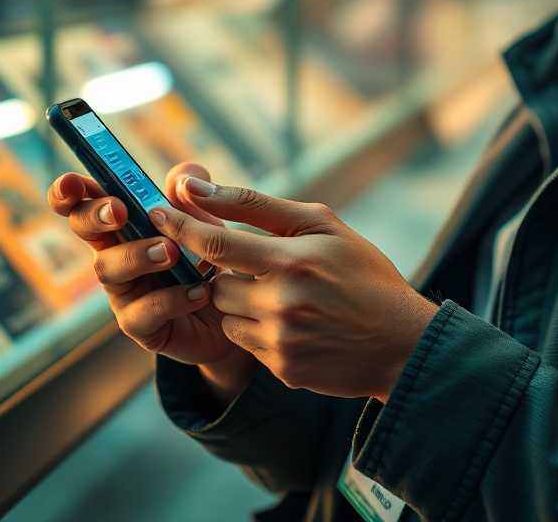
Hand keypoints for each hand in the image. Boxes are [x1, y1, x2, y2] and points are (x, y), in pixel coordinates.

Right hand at [46, 161, 252, 372]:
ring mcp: (124, 291)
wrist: (236, 308)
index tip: (71, 183)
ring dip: (137, 255)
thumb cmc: (211, 255)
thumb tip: (180, 180)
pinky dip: (172, 298)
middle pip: (83, 229)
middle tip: (119, 212)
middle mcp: (117, 253)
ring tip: (172, 252)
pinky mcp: (141, 326)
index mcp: (126, 221)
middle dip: (94, 216)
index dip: (68, 191)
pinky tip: (200, 290)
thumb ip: (192, 191)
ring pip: (108, 270)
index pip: (86, 200)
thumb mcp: (208, 215)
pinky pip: (143, 312)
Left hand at [148, 179, 439, 401]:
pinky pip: (244, 341)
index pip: (215, 241)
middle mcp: (281, 303)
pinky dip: (257, 327)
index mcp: (292, 260)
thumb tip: (198, 189)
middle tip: (258, 264)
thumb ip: (258, 206)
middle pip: (216, 281)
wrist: (401, 341)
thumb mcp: (323, 224)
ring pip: (226, 313)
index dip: (179, 225)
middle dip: (226, 270)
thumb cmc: (362, 272)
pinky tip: (293, 321)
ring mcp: (279, 341)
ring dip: (239, 300)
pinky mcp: (281, 369)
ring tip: (282, 294)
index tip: (156, 210)